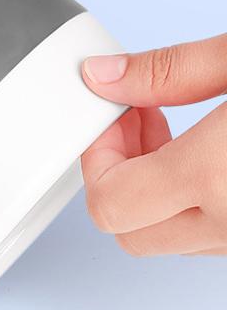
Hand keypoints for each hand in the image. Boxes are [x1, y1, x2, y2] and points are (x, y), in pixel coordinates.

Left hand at [81, 34, 226, 256]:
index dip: (95, 154)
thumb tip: (101, 75)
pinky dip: (187, 202)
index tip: (108, 115)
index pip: (109, 200)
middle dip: (115, 173)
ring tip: (170, 131)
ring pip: (168, 238)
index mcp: (217, 177)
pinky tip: (201, 156)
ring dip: (150, 191)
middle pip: (129, 230)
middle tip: (132, 120)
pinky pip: (205, 235)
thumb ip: (166, 71)